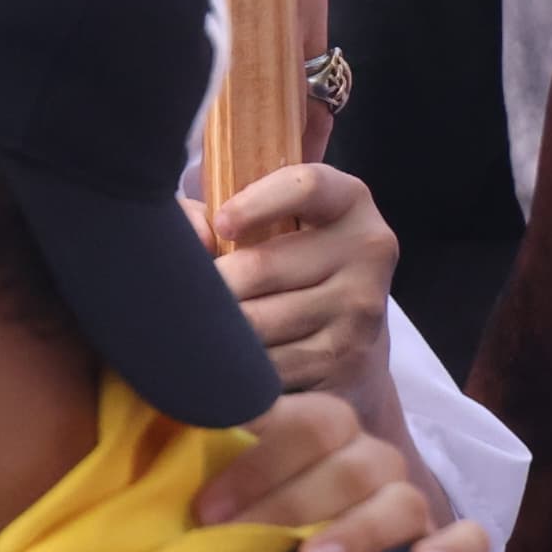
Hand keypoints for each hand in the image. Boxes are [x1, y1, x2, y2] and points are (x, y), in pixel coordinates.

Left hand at [191, 388, 491, 551]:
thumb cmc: (252, 512)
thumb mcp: (227, 478)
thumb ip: (197, 446)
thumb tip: (149, 411)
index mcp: (323, 430)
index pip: (306, 422)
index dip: (256, 463)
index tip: (205, 508)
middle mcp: (369, 458)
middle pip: (348, 463)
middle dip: (286, 501)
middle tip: (234, 536)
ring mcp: (411, 500)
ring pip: (402, 501)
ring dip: (355, 532)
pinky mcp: (446, 545)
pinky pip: (471, 538)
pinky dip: (455, 548)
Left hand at [204, 160, 395, 413]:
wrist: (348, 339)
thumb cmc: (286, 263)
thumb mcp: (265, 223)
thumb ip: (215, 211)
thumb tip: (197, 238)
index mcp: (348, 201)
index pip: (306, 187)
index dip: (253, 204)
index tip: (220, 225)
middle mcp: (366, 250)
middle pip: (261, 267)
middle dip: (210, 285)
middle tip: (184, 292)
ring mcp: (361, 307)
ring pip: (259, 321)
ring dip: (219, 327)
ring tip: (202, 323)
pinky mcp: (349, 357)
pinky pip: (272, 363)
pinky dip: (241, 365)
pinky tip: (231, 358)